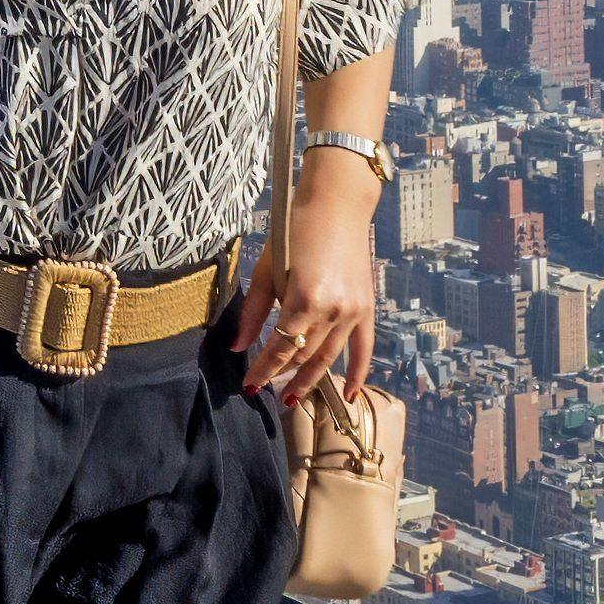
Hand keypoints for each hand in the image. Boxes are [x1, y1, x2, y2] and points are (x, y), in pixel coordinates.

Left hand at [236, 170, 383, 410]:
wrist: (337, 205)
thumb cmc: (295, 230)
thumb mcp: (267, 269)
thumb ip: (254, 312)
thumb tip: (237, 347)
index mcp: (304, 299)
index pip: (279, 348)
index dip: (262, 370)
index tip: (248, 386)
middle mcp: (332, 310)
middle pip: (303, 356)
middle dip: (282, 377)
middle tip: (265, 393)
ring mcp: (353, 311)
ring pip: (329, 357)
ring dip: (310, 381)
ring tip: (292, 399)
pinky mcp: (366, 307)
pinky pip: (363, 348)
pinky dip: (356, 373)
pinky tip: (347, 395)